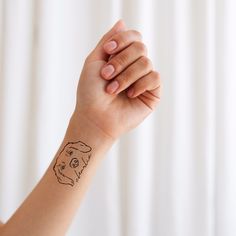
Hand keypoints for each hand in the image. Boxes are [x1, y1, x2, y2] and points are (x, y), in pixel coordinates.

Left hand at [74, 20, 161, 140]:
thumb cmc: (90, 92)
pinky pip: (154, 78)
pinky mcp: (153, 93)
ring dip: (126, 76)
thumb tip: (122, 22)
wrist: (95, 117)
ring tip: (112, 90)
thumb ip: (107, 40)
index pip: (134, 37)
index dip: (123, 40)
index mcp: (122, 58)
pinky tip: (130, 95)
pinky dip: (140, 84)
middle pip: (140, 47)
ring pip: (146, 63)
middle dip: (121, 60)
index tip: (107, 50)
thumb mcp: (94, 61)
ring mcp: (144, 80)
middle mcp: (135, 67)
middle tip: (106, 75)